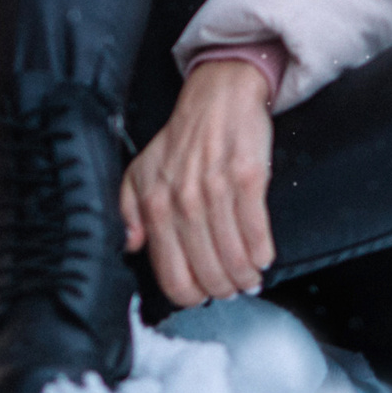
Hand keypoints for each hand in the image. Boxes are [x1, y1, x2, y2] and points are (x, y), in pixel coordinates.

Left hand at [120, 58, 276, 305]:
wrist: (217, 96)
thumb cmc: (182, 136)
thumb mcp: (141, 170)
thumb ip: (129, 212)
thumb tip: (132, 246)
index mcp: (155, 203)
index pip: (172, 275)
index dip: (191, 295)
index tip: (202, 294)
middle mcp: (183, 200)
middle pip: (208, 273)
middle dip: (224, 289)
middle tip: (232, 287)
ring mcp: (216, 190)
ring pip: (235, 259)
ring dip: (246, 277)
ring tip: (250, 277)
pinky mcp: (247, 178)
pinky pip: (257, 232)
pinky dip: (262, 253)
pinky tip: (262, 257)